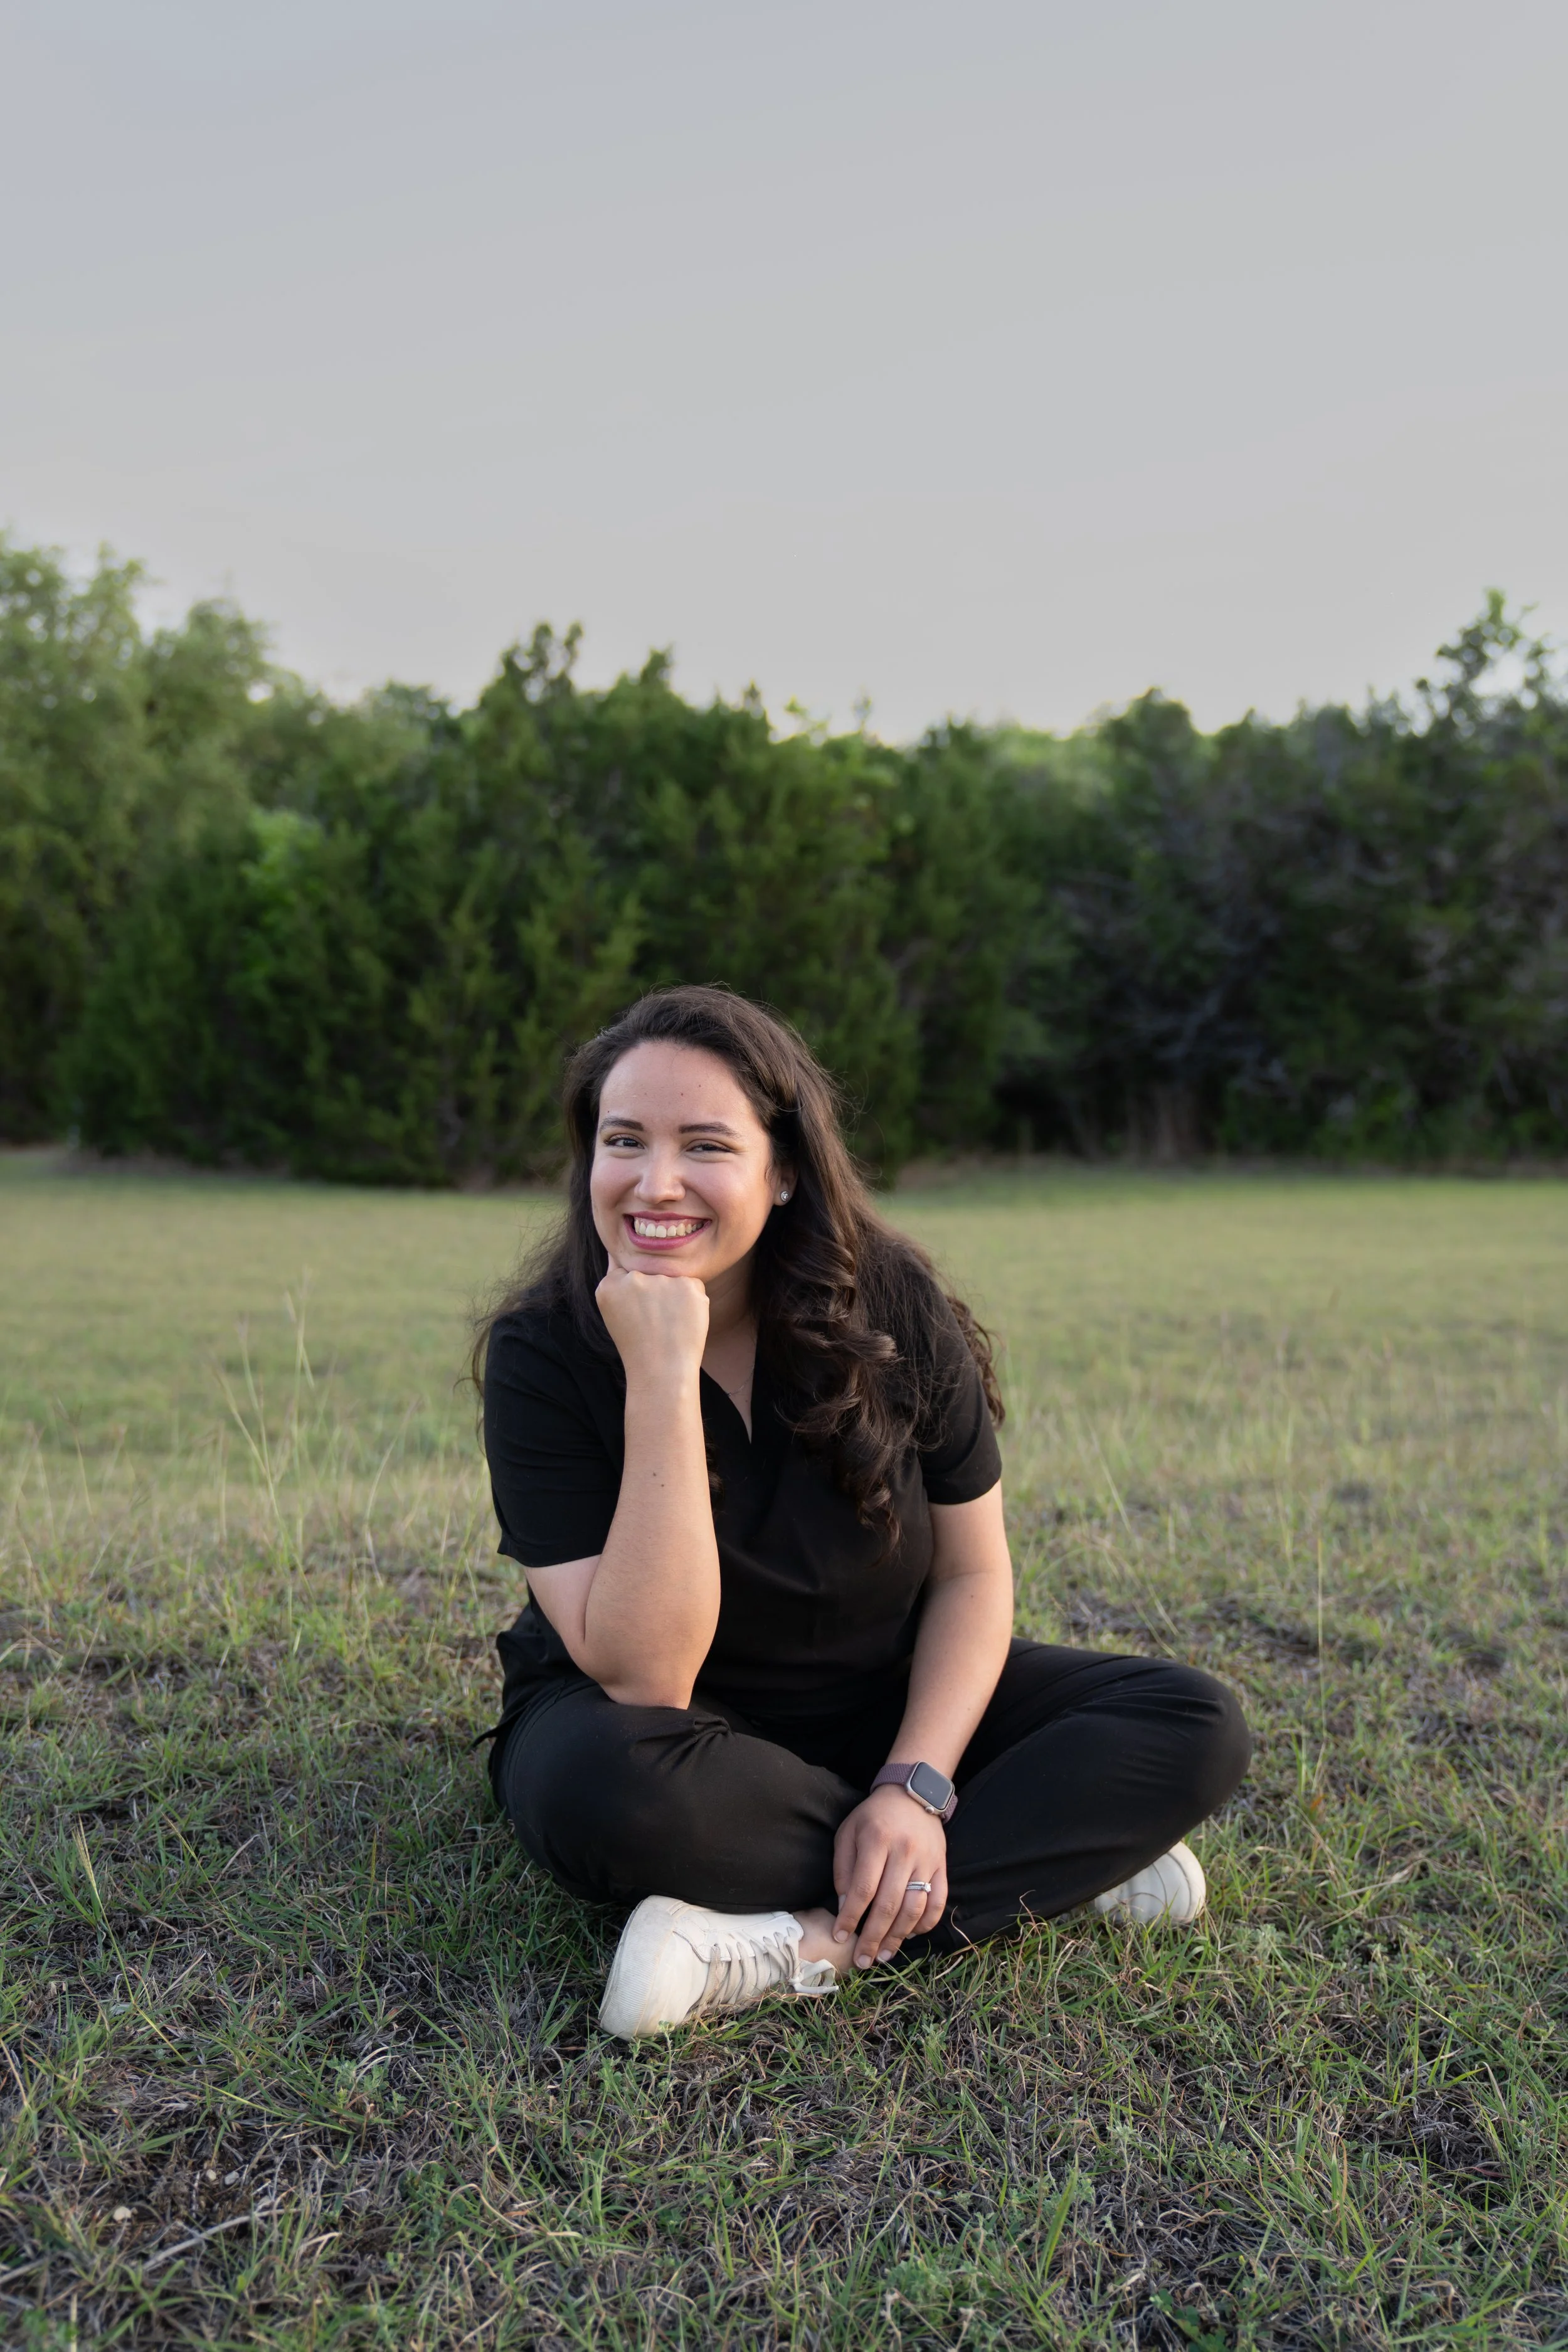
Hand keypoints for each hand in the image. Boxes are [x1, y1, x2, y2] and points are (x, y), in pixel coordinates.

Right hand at [596, 1263, 709, 1382]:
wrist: (662, 1372)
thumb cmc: (639, 1347)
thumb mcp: (615, 1314)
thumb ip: (618, 1282)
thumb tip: (617, 1252)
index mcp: (608, 1286)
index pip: (626, 1270)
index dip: (638, 1293)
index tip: (640, 1313)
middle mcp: (632, 1278)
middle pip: (651, 1273)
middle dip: (657, 1293)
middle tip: (655, 1323)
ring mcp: (660, 1280)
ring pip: (672, 1278)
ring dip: (675, 1295)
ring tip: (669, 1325)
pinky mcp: (686, 1284)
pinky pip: (693, 1284)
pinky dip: (693, 1301)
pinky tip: (683, 1322)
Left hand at [831, 1785, 947, 1967]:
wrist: (912, 1794)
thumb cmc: (873, 1816)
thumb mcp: (848, 1832)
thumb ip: (843, 1869)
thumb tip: (844, 1908)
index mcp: (876, 1841)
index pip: (863, 1889)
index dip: (851, 1917)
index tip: (840, 1936)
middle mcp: (904, 1852)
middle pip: (889, 1904)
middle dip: (873, 1937)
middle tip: (863, 1960)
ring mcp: (927, 1861)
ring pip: (914, 1908)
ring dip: (899, 1937)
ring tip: (885, 1954)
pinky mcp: (942, 1866)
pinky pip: (938, 1901)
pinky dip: (926, 1923)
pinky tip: (911, 1935)